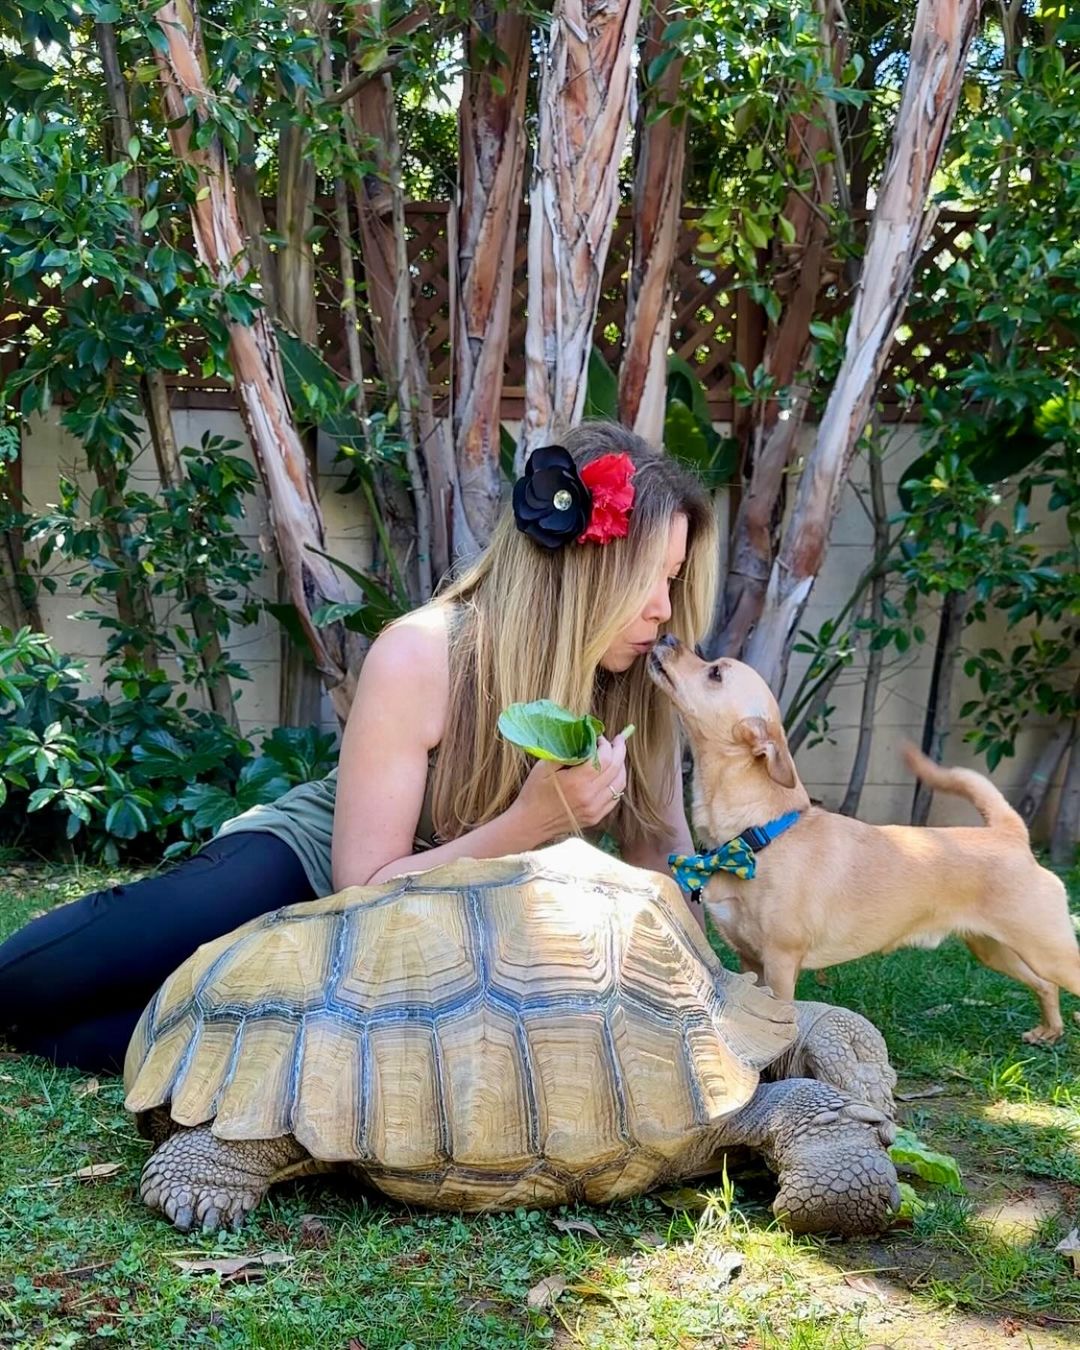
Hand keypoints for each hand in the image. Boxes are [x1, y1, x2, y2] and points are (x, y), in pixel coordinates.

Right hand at [510, 734, 628, 845]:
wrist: (530, 823)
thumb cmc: (534, 792)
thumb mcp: (544, 766)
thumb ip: (567, 752)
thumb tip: (586, 739)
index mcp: (577, 781)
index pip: (605, 758)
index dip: (606, 745)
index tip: (600, 737)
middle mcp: (590, 796)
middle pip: (616, 769)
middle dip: (619, 751)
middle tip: (617, 741)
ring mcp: (595, 809)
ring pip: (620, 784)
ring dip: (621, 767)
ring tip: (616, 756)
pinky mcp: (596, 817)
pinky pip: (615, 797)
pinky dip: (616, 783)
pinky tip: (611, 775)